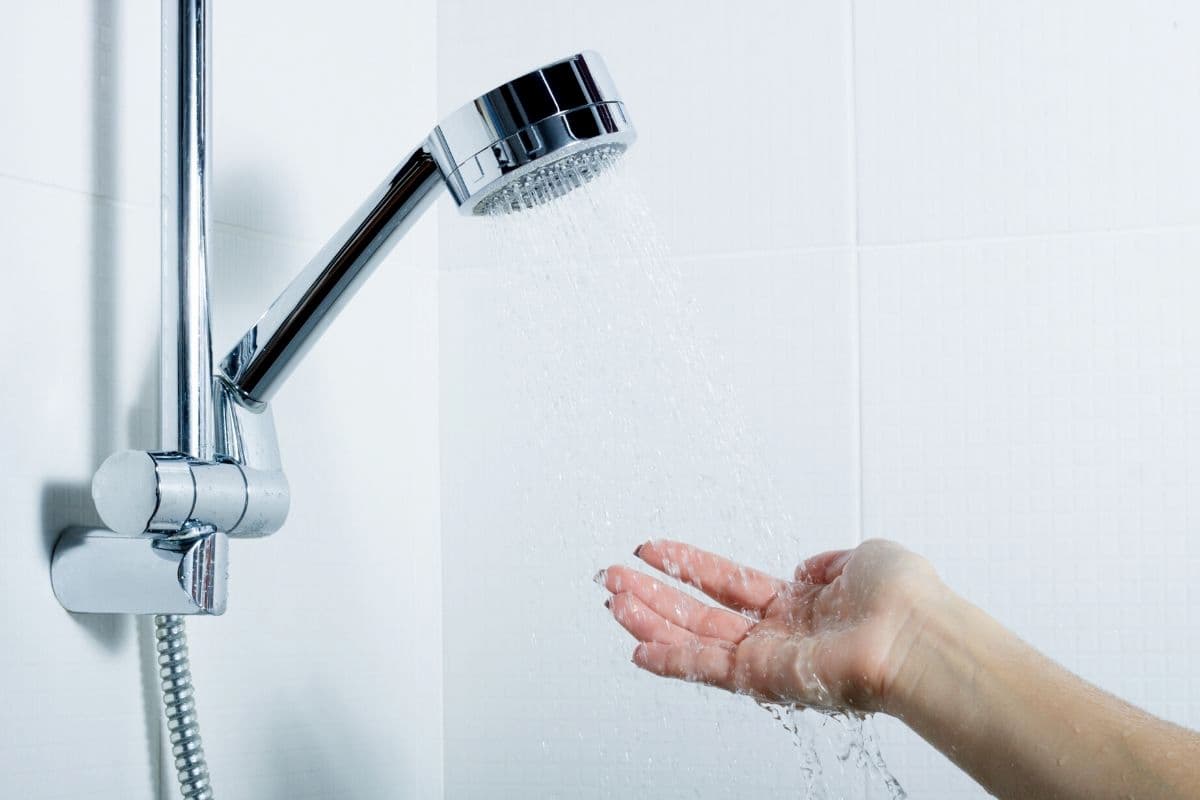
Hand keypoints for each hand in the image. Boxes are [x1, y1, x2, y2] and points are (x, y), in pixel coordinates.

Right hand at [600, 538, 944, 711]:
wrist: (920, 633)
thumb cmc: (907, 599)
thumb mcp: (864, 557)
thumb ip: (829, 561)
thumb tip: (808, 568)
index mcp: (798, 607)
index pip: (729, 585)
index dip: (690, 566)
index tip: (652, 551)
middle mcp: (778, 637)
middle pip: (700, 616)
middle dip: (653, 597)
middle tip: (613, 578)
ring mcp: (769, 660)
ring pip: (694, 641)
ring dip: (649, 621)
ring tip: (612, 600)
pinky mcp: (765, 679)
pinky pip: (708, 669)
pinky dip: (671, 660)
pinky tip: (637, 647)